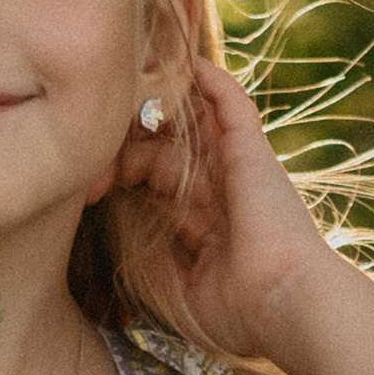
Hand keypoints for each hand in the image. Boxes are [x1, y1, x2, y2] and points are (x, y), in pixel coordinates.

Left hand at [117, 58, 339, 361]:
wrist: (284, 305)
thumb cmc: (234, 312)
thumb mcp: (171, 288)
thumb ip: (145, 252)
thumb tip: (118, 220)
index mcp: (203, 224)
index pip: (155, 181)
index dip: (119, 176)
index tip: (89, 191)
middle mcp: (218, 191)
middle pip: (162, 148)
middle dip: (124, 151)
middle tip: (95, 173)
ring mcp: (235, 170)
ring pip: (189, 124)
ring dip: (152, 114)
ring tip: (120, 106)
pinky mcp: (251, 152)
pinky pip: (232, 105)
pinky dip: (212, 82)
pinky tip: (188, 63)